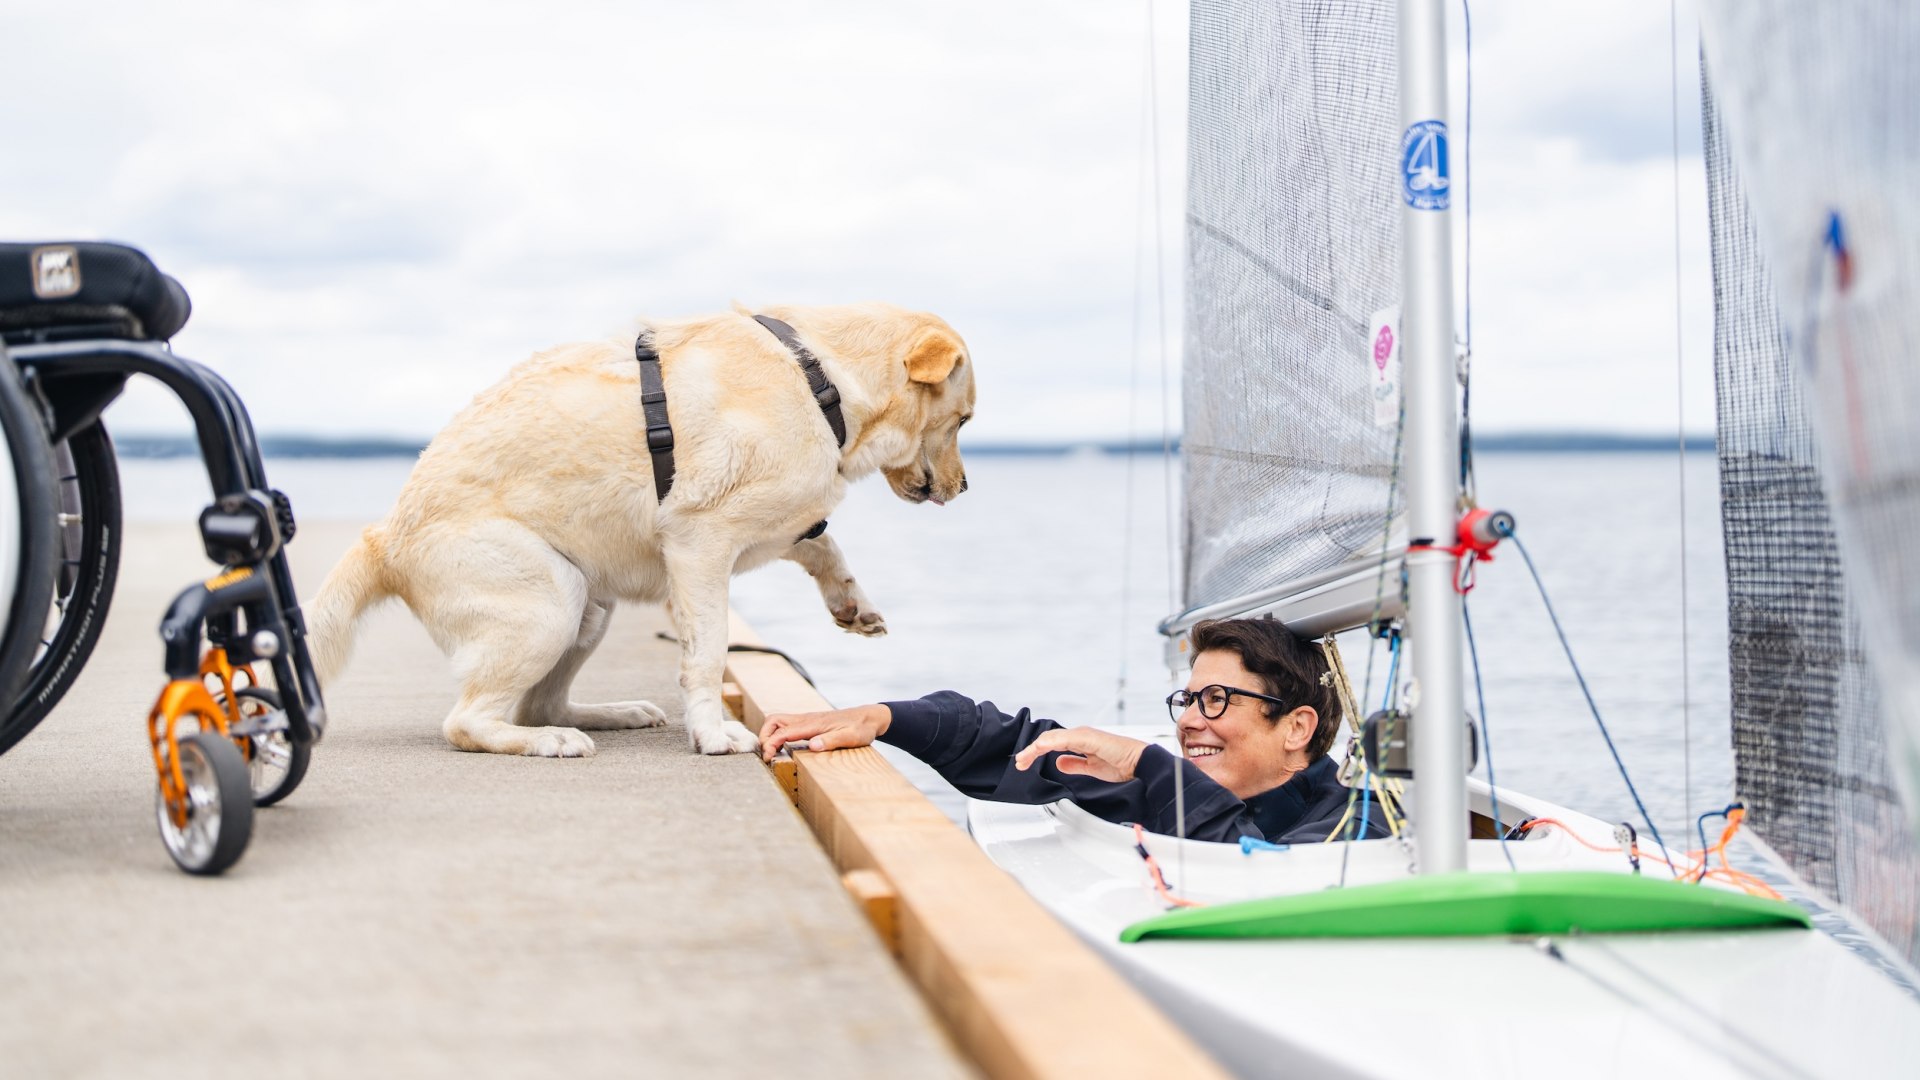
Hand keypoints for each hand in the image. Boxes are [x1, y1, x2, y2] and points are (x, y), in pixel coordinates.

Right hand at [758, 704, 890, 761]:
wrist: (869, 717)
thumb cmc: (861, 728)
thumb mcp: (851, 737)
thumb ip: (831, 740)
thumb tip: (812, 746)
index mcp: (813, 724)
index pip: (783, 731)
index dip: (770, 744)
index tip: (768, 759)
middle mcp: (806, 719)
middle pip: (773, 721)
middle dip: (764, 736)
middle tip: (767, 755)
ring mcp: (807, 720)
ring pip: (778, 721)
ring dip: (769, 734)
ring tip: (772, 752)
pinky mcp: (809, 723)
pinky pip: (786, 725)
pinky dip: (778, 734)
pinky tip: (783, 747)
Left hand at [1012, 726, 1148, 782]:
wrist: (1139, 762)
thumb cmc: (1120, 764)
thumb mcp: (1091, 768)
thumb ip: (1074, 764)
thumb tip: (1059, 763)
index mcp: (1079, 741)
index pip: (1052, 744)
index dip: (1036, 752)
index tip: (1024, 764)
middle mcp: (1079, 735)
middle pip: (1048, 739)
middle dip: (1031, 751)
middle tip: (1019, 763)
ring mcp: (1083, 734)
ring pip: (1051, 737)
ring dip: (1035, 748)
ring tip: (1023, 758)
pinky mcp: (1087, 737)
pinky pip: (1064, 738)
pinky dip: (1049, 742)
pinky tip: (1039, 748)